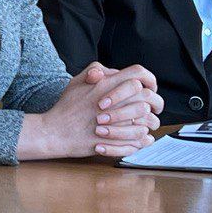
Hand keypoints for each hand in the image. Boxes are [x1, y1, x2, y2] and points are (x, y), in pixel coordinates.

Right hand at [19, 64, 162, 159]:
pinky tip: (144, 138)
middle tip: (155, 107)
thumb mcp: (76, 81)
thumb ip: (96, 71)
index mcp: (106, 85)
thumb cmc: (66, 108)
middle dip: (156, 102)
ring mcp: (116, 122)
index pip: (138, 74)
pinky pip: (140, 140)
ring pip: (147, 121)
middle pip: (148, 98)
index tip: (150, 86)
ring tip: (148, 124)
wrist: (56, 132)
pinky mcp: (117, 141)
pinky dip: (145, 139)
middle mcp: (114, 102)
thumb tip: (114, 71)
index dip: (149, 78)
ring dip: (151, 122)